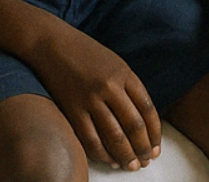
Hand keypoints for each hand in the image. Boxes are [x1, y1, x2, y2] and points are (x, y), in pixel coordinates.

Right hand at [28, 25, 161, 169]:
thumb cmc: (86, 53)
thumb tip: (142, 120)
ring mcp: (90, 99)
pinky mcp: (72, 109)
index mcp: (124, 74)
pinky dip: (102, 153)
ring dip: (125, 155)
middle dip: (143, 148)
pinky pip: (90, 138)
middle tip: (146, 162)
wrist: (51, 44)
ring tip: (131, 166)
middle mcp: (109, 87)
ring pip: (114, 136)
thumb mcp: (115, 63)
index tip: (156, 147)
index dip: (154, 133)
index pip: (147, 109)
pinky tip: (109, 160)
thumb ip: (129, 87)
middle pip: (133, 125)